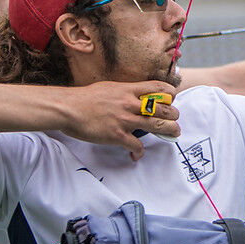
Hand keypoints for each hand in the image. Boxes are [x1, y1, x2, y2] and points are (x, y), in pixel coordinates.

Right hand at [63, 80, 179, 160]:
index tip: (172, 99)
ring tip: (173, 133)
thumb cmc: (85, 98)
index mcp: (128, 90)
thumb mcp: (109, 87)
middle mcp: (130, 104)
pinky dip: (138, 153)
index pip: (158, 88)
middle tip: (175, 118)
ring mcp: (125, 120)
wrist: (69, 109)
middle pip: (163, 108)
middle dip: (173, 114)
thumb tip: (131, 94)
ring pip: (156, 125)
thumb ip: (124, 91)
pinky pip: (136, 146)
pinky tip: (136, 156)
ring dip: (168, 130)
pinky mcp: (117, 135)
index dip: (170, 93)